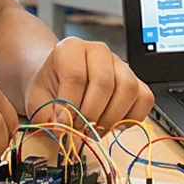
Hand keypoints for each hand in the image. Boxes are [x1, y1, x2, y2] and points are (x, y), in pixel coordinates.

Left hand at [25, 37, 155, 134]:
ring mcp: (120, 64)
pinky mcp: (136, 80)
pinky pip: (145, 98)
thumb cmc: (50, 90)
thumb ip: (50, 118)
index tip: (64, 124)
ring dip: (112, 117)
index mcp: (70, 48)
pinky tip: (112, 123)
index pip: (76, 77)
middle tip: (80, 129)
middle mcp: (98, 51)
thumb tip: (71, 135)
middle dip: (91, 114)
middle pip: (104, 82)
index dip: (70, 107)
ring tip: (95, 128)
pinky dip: (131, 118)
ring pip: (129, 89)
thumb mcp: (38, 102)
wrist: (58, 84)